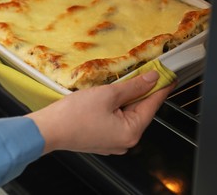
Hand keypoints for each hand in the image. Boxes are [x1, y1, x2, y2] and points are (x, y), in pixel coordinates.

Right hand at [26, 70, 175, 154]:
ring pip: (127, 115)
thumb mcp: (108, 94)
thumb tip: (151, 79)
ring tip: (117, 85)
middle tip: (140, 73)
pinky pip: (115, 121)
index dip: (161, 87)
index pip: (152, 105)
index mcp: (131, 132)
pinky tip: (107, 98)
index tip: (168, 76)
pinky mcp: (102, 140)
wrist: (49, 129)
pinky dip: (115, 108)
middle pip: (140, 111)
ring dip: (125, 99)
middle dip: (139, 92)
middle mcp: (125, 142)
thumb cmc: (74, 115)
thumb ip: (133, 86)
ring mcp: (113, 143)